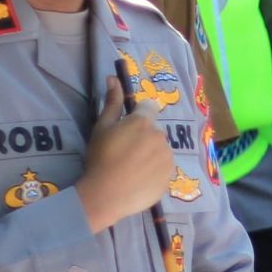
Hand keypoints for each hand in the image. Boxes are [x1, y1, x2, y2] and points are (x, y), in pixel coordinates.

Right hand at [76, 86, 174, 232]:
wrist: (107, 194)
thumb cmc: (100, 158)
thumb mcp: (101, 127)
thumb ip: (112, 102)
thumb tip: (113, 78)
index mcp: (143, 122)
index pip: (149, 107)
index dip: (139, 115)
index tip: (128, 128)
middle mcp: (160, 136)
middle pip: (155, 130)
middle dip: (143, 137)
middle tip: (125, 151)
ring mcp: (168, 157)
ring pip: (160, 149)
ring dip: (150, 154)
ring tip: (131, 168)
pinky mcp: (170, 176)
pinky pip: (164, 168)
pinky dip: (155, 171)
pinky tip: (139, 179)